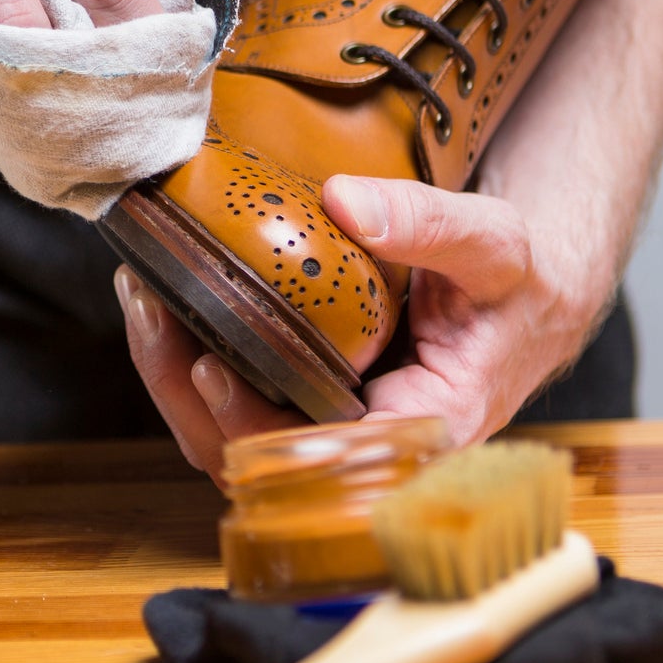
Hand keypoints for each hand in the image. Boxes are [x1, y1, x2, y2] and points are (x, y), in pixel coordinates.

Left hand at [116, 175, 602, 481]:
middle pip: (256, 458)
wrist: (522, 294)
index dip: (260, 428)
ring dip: (173, 377)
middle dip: (189, 392)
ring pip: (229, 440)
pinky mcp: (300, 411)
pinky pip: (230, 411)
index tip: (212, 368)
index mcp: (423, 432)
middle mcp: (367, 451)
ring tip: (141, 299)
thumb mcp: (494, 245)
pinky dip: (186, 363)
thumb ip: (428, 223)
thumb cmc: (515, 284)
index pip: (327, 460)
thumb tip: (347, 202)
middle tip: (150, 311)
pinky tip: (159, 306)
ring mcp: (327, 434)